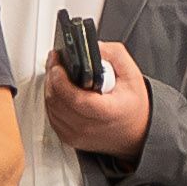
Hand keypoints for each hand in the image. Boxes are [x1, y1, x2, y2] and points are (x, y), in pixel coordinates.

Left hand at [44, 39, 152, 162]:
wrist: (136, 132)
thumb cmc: (133, 106)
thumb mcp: (132, 75)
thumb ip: (114, 55)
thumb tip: (93, 47)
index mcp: (107, 112)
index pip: (75, 99)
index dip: (61, 80)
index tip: (59, 64)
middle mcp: (90, 127)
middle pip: (58, 101)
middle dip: (52, 77)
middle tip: (56, 62)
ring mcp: (77, 135)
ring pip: (51, 108)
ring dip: (51, 88)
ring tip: (58, 74)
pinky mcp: (69, 138)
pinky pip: (51, 116)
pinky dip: (52, 101)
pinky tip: (60, 91)